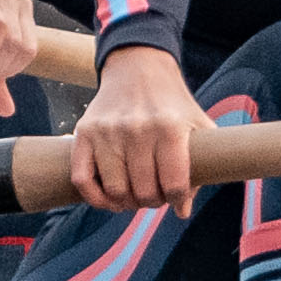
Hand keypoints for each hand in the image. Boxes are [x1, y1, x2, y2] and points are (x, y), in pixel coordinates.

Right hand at [68, 43, 202, 213]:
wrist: (137, 69)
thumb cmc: (173, 104)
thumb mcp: (197, 127)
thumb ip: (199, 168)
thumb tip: (182, 211)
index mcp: (170, 128)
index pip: (174, 185)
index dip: (177, 200)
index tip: (177, 199)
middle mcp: (137, 129)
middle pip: (144, 192)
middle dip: (152, 202)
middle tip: (155, 196)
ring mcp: (107, 131)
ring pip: (115, 190)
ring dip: (126, 202)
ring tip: (134, 196)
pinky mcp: (84, 132)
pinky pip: (82, 179)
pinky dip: (95, 197)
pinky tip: (108, 199)